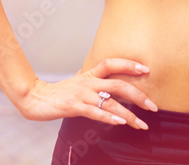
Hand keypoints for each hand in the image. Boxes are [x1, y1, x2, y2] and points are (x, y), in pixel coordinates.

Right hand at [17, 58, 157, 129]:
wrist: (36, 98)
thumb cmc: (60, 92)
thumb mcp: (79, 82)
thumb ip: (93, 80)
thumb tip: (109, 78)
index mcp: (89, 75)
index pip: (111, 64)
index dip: (129, 65)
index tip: (146, 69)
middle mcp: (88, 83)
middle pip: (118, 85)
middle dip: (139, 96)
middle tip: (153, 107)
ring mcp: (81, 95)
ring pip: (110, 103)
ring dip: (129, 115)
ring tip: (142, 124)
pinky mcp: (74, 107)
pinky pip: (95, 112)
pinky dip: (109, 118)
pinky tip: (120, 123)